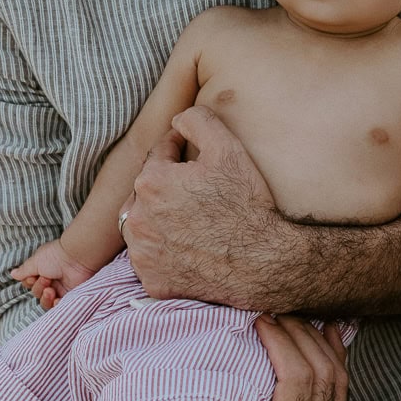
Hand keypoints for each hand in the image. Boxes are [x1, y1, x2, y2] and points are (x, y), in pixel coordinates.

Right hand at [11, 238, 94, 309]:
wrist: (76, 258)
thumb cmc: (55, 256)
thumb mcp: (35, 262)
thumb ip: (24, 271)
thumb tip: (12, 274)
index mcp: (42, 270)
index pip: (30, 283)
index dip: (29, 282)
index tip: (33, 276)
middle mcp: (51, 279)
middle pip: (37, 293)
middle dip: (38, 288)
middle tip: (46, 279)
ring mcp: (60, 288)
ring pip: (46, 302)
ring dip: (45, 298)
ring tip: (51, 290)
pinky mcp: (70, 295)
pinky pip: (59, 307)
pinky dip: (56, 305)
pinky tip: (57, 300)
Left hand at [121, 106, 283, 305]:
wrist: (263, 262)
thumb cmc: (246, 203)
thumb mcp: (228, 148)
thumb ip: (197, 120)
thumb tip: (177, 120)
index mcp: (150, 182)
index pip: (158, 155)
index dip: (178, 150)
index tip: (196, 159)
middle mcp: (137, 218)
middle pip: (146, 190)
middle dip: (166, 185)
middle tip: (197, 191)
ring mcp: (142, 254)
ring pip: (142, 225)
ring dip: (158, 218)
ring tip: (189, 219)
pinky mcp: (152, 280)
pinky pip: (150, 259)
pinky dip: (163, 252)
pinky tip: (188, 247)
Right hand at [201, 317, 348, 400]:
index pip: (296, 382)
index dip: (282, 344)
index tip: (262, 320)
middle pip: (319, 374)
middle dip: (298, 335)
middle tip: (276, 313)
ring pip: (336, 376)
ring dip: (316, 340)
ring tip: (292, 318)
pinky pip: (343, 384)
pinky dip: (337, 352)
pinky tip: (328, 329)